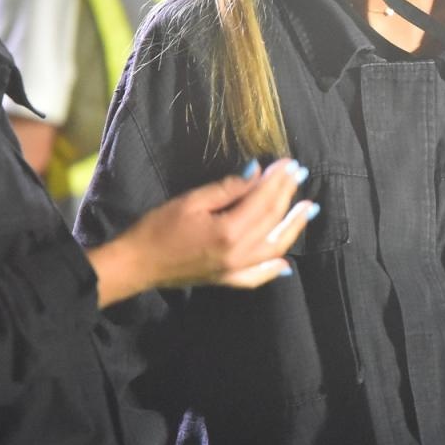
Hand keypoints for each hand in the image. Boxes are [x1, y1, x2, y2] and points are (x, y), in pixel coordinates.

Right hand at [91, 158, 315, 306]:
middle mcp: (238, 254)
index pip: (263, 201)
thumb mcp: (191, 201)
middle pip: (272, 221)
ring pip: (274, 248)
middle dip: (288, 196)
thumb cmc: (158, 228)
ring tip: (308, 210)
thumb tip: (256, 173)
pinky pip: (258, 277)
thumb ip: (228, 189)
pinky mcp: (227, 281)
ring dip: (293, 228)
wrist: (137, 264)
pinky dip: (274, 269)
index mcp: (228, 231)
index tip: (290, 164)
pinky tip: (285, 263)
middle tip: (300, 175)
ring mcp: (234, 271)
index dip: (279, 181)